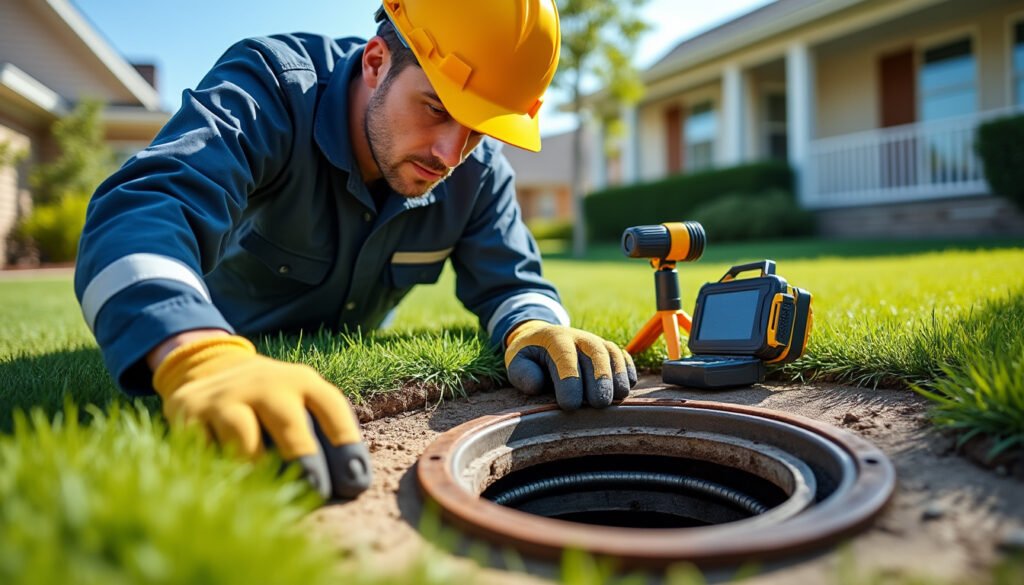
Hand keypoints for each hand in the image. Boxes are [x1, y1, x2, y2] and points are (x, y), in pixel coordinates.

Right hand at [152, 335, 371, 498]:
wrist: (211, 368)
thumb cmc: (273, 401)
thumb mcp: (300, 402)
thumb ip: (322, 433)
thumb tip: (348, 483)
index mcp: (302, 381)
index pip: (331, 407)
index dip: (346, 444)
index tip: (356, 482)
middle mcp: (266, 384)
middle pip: (288, 422)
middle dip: (304, 459)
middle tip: (318, 492)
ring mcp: (226, 396)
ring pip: (242, 436)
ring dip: (257, 468)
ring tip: (268, 492)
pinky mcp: (190, 411)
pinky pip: (204, 448)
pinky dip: (216, 470)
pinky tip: (228, 488)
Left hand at [504, 320, 636, 409]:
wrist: (543, 338)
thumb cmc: (530, 357)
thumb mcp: (516, 361)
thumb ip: (522, 373)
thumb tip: (538, 385)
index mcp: (555, 339)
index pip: (565, 358)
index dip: (569, 381)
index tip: (569, 405)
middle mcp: (580, 338)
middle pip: (595, 355)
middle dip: (599, 379)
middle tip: (599, 404)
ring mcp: (597, 343)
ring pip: (613, 355)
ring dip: (618, 376)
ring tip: (616, 398)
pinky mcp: (610, 351)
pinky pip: (624, 357)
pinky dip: (628, 370)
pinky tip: (627, 387)